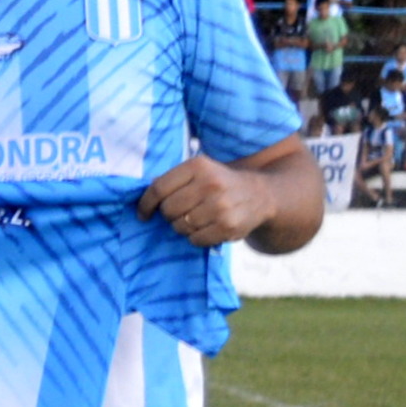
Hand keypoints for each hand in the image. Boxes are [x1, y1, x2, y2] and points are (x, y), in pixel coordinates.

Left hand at [138, 152, 279, 246]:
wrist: (262, 194)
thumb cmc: (221, 183)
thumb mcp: (201, 171)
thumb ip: (174, 180)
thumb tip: (143, 198)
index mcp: (198, 166)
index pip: (158, 188)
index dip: (145, 204)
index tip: (143, 214)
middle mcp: (210, 184)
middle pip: (168, 210)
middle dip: (170, 215)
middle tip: (183, 212)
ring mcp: (220, 206)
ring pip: (180, 226)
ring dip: (184, 227)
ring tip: (198, 218)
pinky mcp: (228, 226)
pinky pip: (195, 240)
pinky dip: (197, 237)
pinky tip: (209, 227)